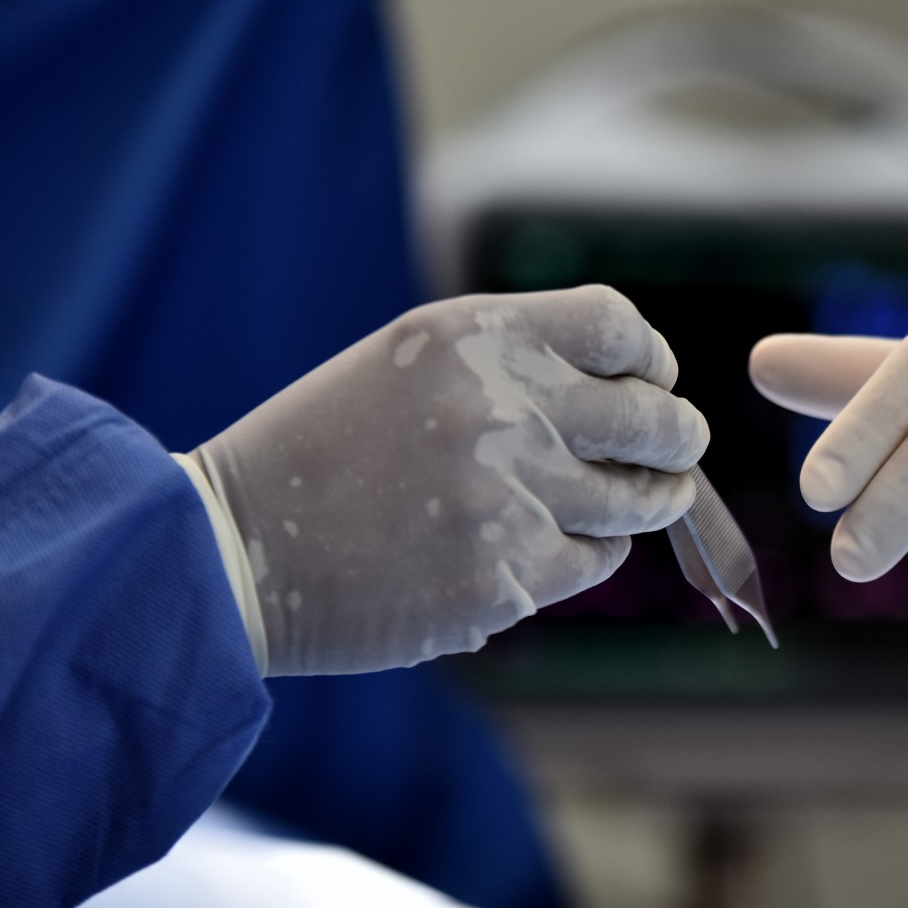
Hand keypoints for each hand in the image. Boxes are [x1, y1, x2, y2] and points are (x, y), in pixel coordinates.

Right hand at [195, 287, 707, 674]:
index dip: (650, 359)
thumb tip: (642, 388)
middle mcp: (503, 406)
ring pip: (637, 502)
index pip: (619, 329)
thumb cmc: (328, 449)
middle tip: (676, 452)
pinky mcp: (504, 579)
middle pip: (657, 420)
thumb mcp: (413, 361)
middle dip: (677, 440)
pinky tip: (538, 549)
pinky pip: (592, 562)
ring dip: (641, 503)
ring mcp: (509, 497)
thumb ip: (520, 360)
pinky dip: (580, 557)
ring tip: (628, 502)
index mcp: (476, 336)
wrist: (231, 549)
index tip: (650, 382)